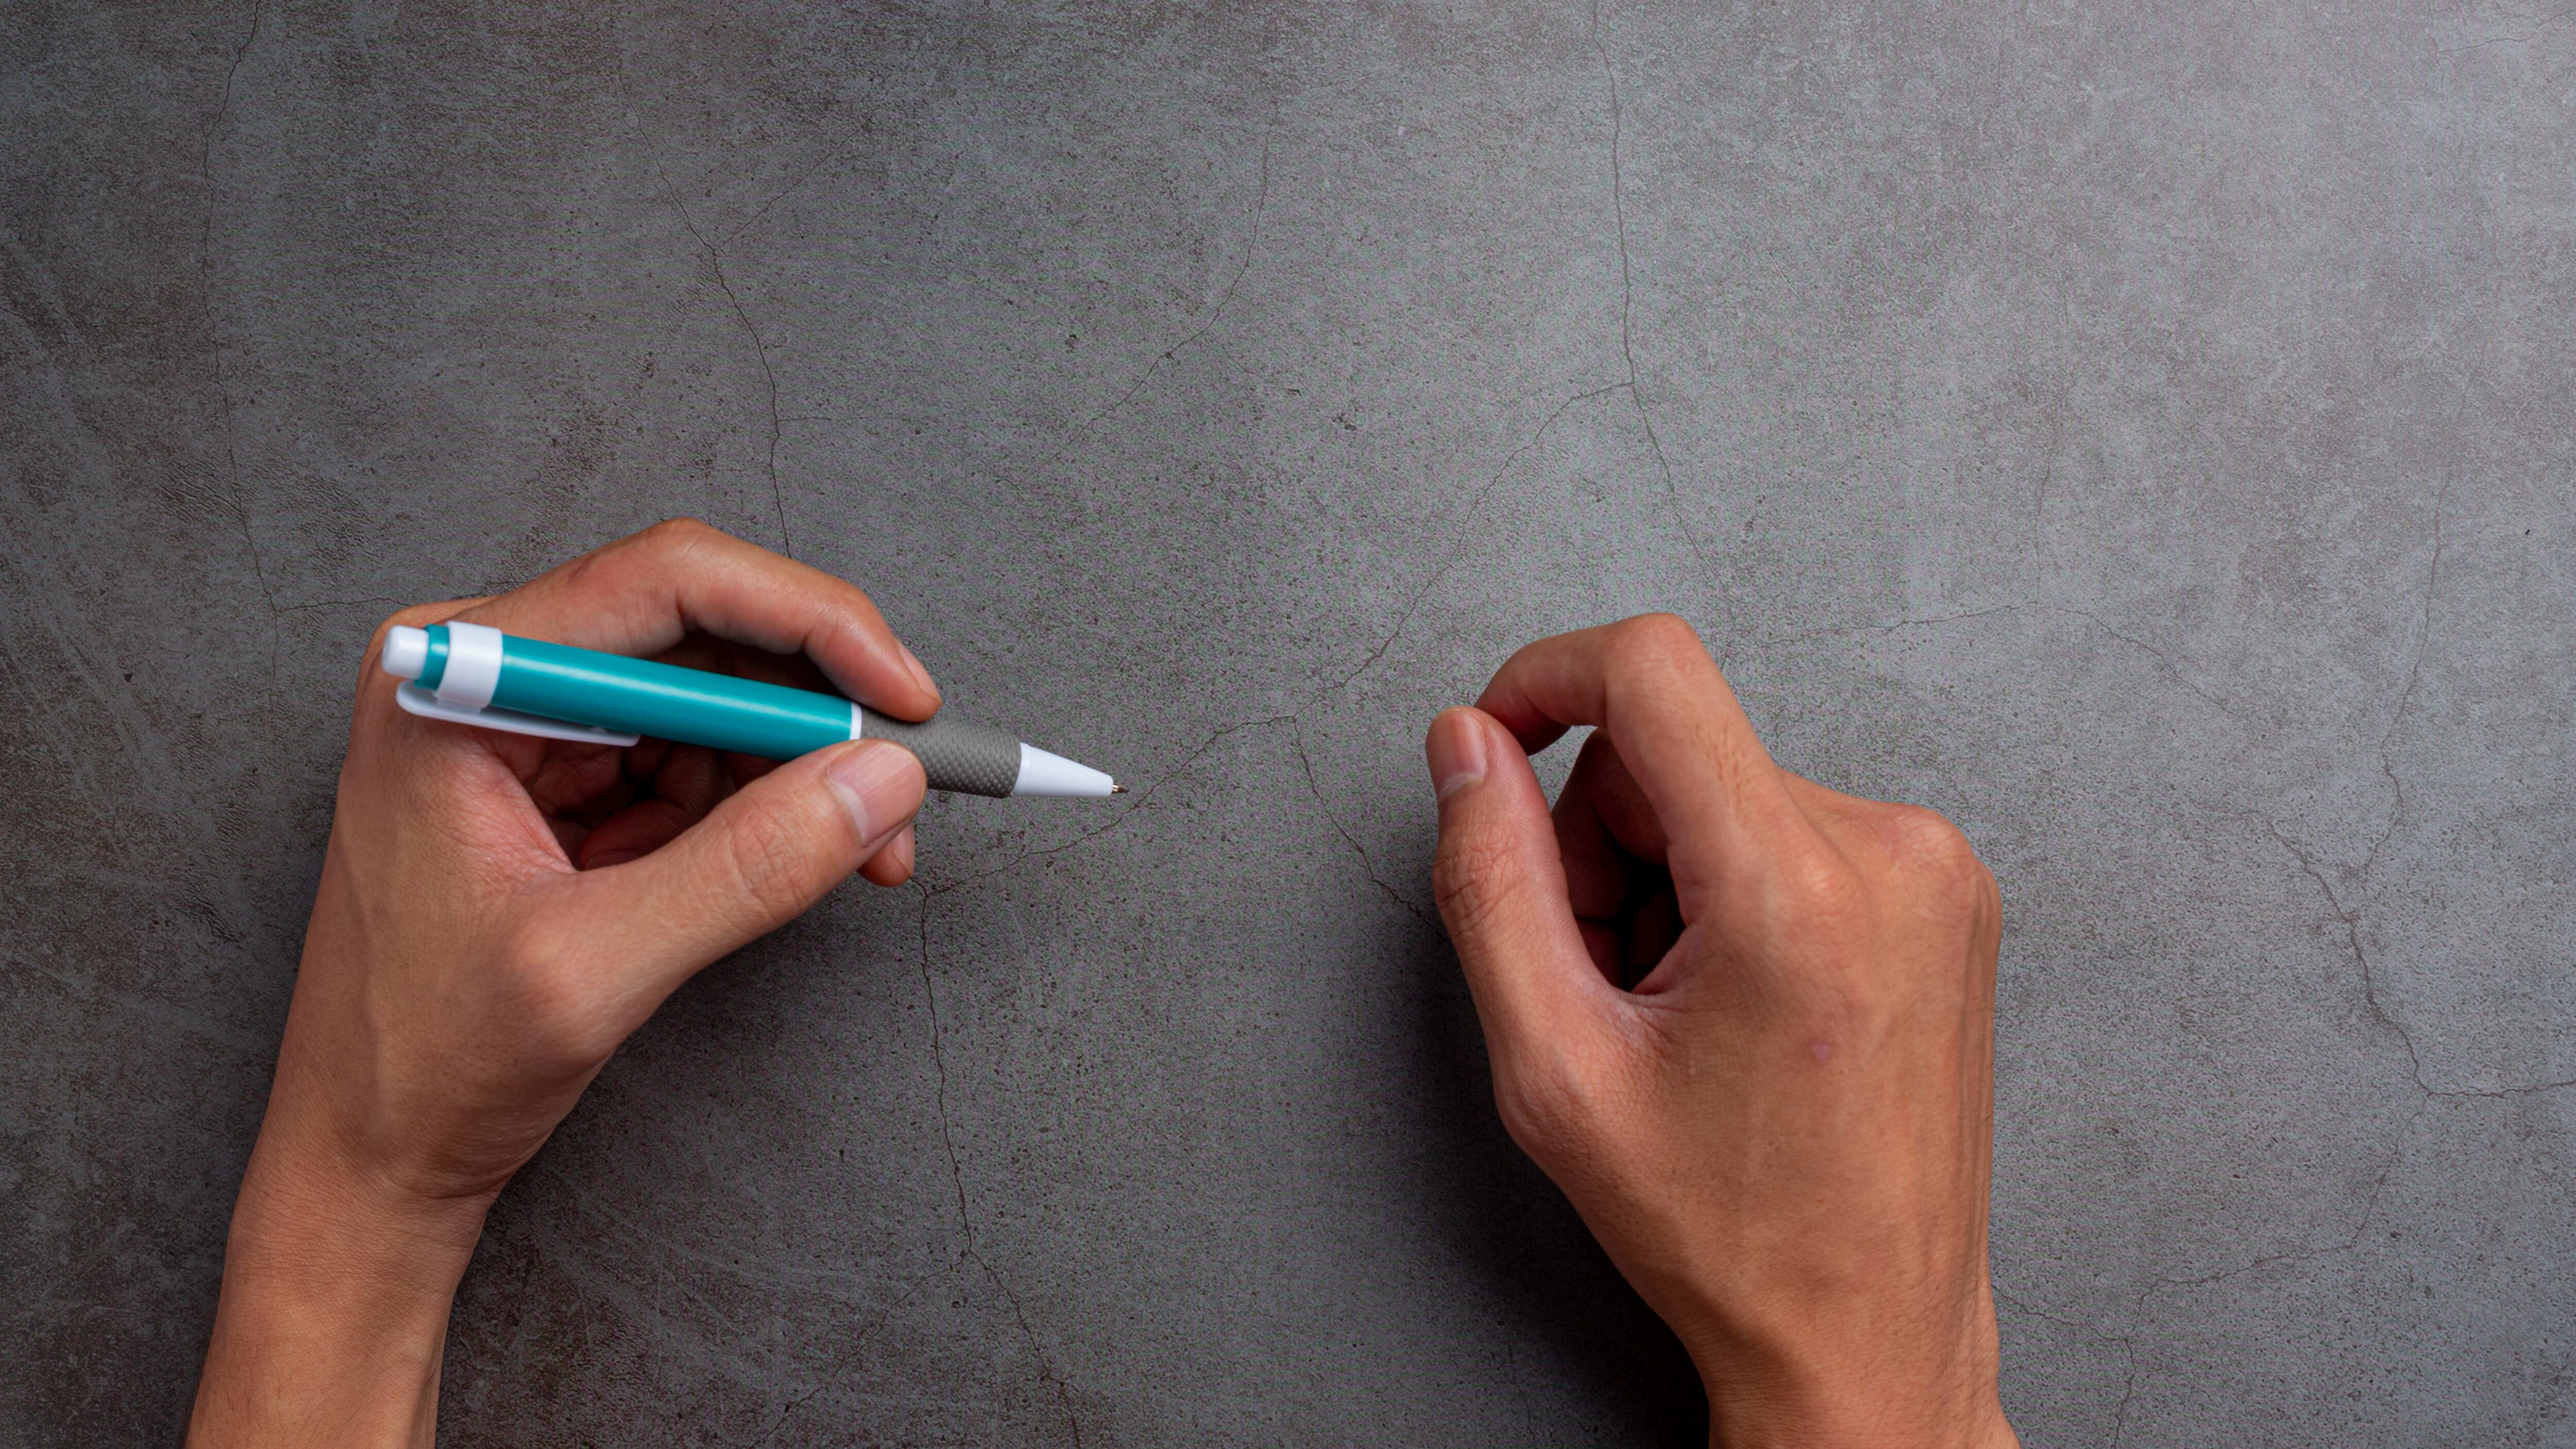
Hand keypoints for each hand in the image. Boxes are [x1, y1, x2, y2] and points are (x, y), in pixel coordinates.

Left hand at [190, 520, 936, 1446]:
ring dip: (802, 765)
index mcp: (455, 684)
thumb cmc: (425, 1066)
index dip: (807, 624)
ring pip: (714, 695)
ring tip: (865, 849)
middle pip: (701, 630)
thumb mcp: (595, 968)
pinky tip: (799, 858)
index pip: (663, 584)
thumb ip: (748, 868)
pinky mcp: (561, 780)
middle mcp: (487, 674)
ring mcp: (526, 725)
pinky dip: (764, 803)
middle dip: (817, 708)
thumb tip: (884, 780)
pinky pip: (693, 756)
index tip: (905, 697)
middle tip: (907, 782)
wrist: (366, 1157)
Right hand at [1424, 615, 2014, 1448]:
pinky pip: (1791, 828)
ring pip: (1727, 791)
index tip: (1492, 742)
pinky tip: (1733, 1003)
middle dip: (1601, 843)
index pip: (1653, 671)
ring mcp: (1936, 871)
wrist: (1867, 1333)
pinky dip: (1734, 890)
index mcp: (1797, 890)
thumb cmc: (1725, 1230)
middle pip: (1674, 751)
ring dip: (1668, 877)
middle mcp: (1891, 855)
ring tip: (1675, 1012)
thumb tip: (1468, 745)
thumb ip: (1491, 881)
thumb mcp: (1555, 1067)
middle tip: (1601, 981)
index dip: (1543, 681)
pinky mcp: (1946, 892)